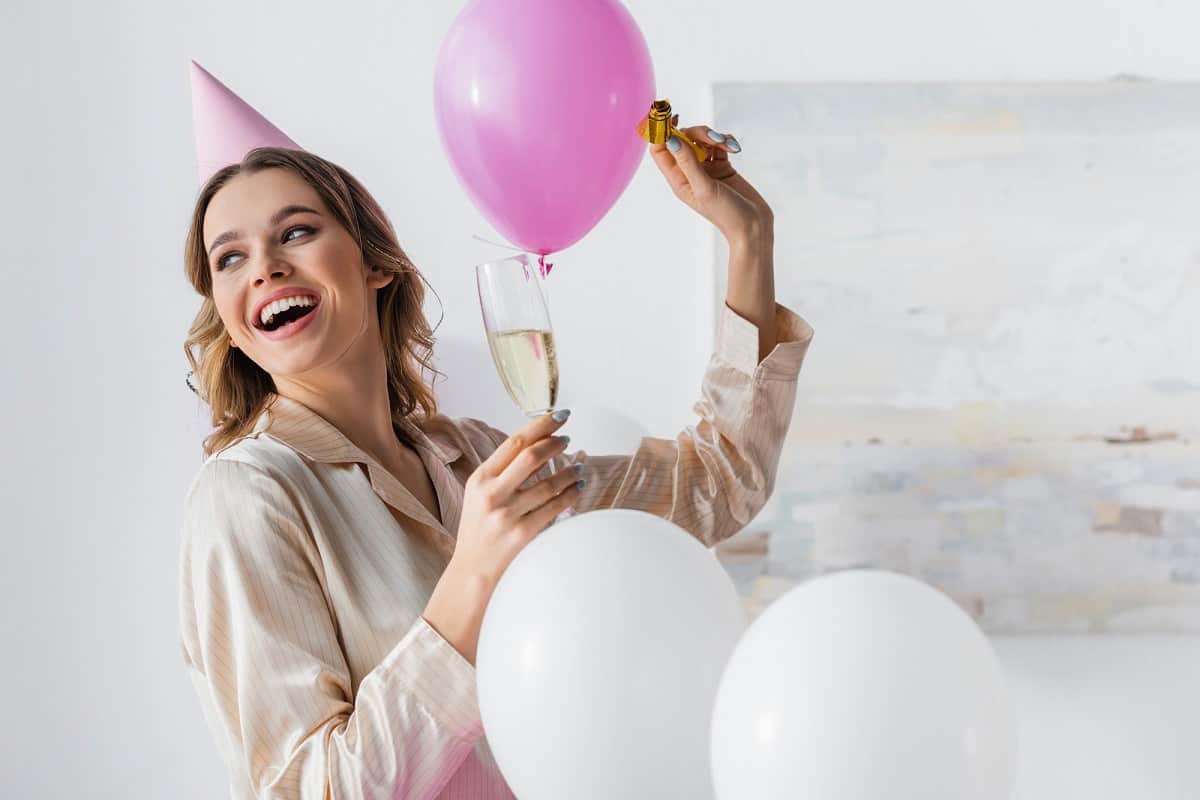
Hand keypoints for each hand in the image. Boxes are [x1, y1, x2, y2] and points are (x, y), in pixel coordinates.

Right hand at [451, 411, 580, 589]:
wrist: (472, 571)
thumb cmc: (478, 530)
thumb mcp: (479, 495)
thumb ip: (502, 473)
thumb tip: (537, 446)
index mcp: (480, 479)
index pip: (514, 443)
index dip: (540, 426)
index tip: (559, 416)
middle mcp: (492, 494)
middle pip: (531, 456)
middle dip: (555, 442)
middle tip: (568, 438)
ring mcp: (507, 514)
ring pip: (548, 483)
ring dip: (568, 471)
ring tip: (577, 467)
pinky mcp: (522, 534)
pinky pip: (554, 508)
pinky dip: (570, 494)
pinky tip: (577, 487)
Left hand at [649, 114, 773, 243]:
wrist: (752, 226)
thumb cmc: (726, 214)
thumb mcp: (704, 188)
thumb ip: (688, 162)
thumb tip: (671, 139)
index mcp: (678, 180)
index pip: (660, 150)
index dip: (662, 131)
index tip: (673, 116)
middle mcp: (688, 172)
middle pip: (683, 139)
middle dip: (698, 132)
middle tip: (714, 138)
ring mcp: (705, 168)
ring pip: (701, 139)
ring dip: (715, 137)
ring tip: (729, 147)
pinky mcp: (721, 165)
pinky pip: (718, 144)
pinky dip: (726, 141)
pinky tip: (735, 149)